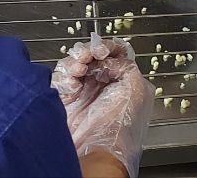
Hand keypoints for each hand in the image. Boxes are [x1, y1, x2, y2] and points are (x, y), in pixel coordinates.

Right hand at [52, 34, 153, 177]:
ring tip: (78, 72)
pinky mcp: (65, 99)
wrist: (96, 148)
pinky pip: (60, 78)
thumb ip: (127, 66)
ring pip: (73, 63)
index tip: (102, 50)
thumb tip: (111, 59)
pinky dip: (64, 78)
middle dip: (87, 52)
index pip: (113, 53)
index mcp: (121, 80)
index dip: (106, 47)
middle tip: (87, 58)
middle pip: (90, 55)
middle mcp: (102, 84)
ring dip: (74, 63)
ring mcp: (83, 91)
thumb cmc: (119, 125)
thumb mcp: (136, 89)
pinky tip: (72, 88)